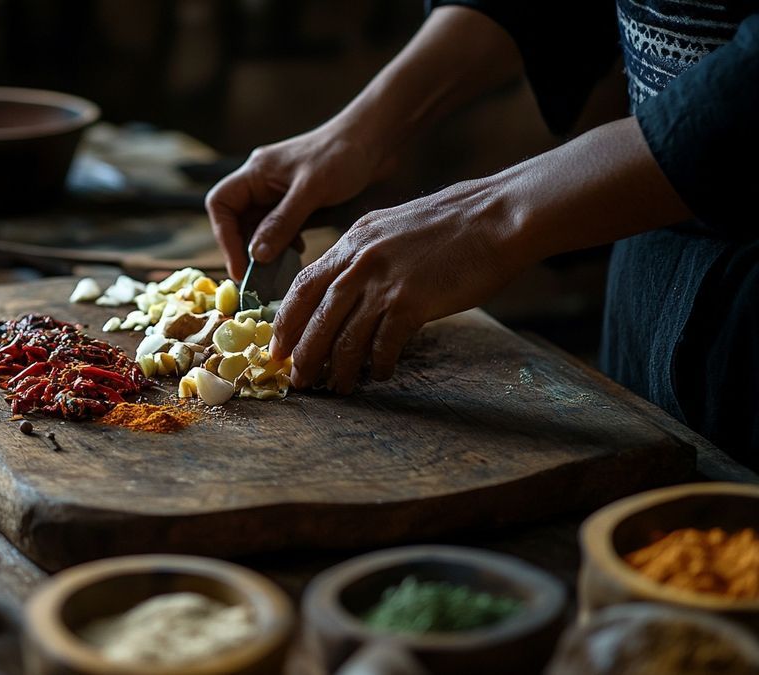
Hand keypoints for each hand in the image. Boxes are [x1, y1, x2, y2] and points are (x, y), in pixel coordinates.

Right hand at [205, 125, 391, 279]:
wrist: (375, 140)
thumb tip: (256, 255)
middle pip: (236, 221)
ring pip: (257, 228)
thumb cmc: (343, 154)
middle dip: (244, 249)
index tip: (240, 266)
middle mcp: (261, 183)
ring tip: (278, 270)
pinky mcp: (297, 202)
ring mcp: (278, 193)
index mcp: (256, 172)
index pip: (221, 204)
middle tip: (257, 278)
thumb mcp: (311, 190)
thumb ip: (283, 222)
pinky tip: (297, 251)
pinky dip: (282, 243)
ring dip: (265, 250)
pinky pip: (278, 228)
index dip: (224, 236)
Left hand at [268, 117, 694, 393]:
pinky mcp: (411, 302)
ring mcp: (383, 282)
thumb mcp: (392, 228)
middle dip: (304, 354)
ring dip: (338, 369)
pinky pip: (383, 345)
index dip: (287, 320)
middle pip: (316, 317)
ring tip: (337, 388)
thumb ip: (363, 255)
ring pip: (344, 337)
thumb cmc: (452, 225)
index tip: (279, 345)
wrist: (497, 216)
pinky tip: (379, 375)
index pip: (303, 286)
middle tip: (297, 379)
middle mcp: (360, 261)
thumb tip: (344, 287)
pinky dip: (378, 365)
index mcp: (352, 242)